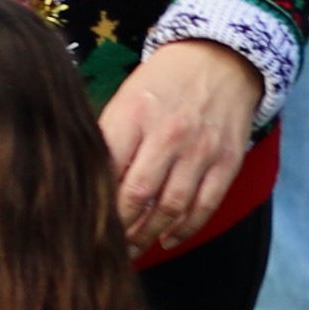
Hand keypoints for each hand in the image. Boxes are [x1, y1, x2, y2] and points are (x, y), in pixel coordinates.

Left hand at [94, 34, 262, 252]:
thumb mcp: (125, 98)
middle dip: (119, 228)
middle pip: (137, 194)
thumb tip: (86, 180)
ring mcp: (201, 150)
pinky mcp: (227, 162)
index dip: (94, 201)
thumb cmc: (160, 82)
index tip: (80, 221)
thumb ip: (109, 137)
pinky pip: (205, 206)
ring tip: (132, 250)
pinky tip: (168, 239)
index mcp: (133, 115)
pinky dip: (186, 229)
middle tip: (105, 247)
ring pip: (172, 207)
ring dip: (149, 234)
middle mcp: (168, 134)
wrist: (219, 59)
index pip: (107, 168)